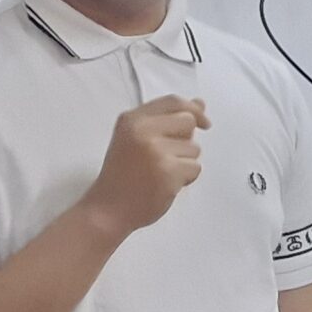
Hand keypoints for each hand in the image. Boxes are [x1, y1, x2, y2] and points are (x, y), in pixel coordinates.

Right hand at [82, 96, 207, 236]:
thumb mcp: (134, 139)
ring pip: (194, 148)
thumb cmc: (122, 176)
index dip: (193, 109)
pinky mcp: (168, 171)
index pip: (172, 102)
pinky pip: (195, 168)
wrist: (108, 209)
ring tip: (160, 174)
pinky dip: (186, 179)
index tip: (203, 122)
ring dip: (184, 163)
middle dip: (186, 140)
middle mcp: (143, 130)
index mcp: (132, 119)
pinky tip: (166, 185)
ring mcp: (156, 150)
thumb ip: (165, 120)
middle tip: (167, 157)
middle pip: (187, 121)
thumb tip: (200, 103)